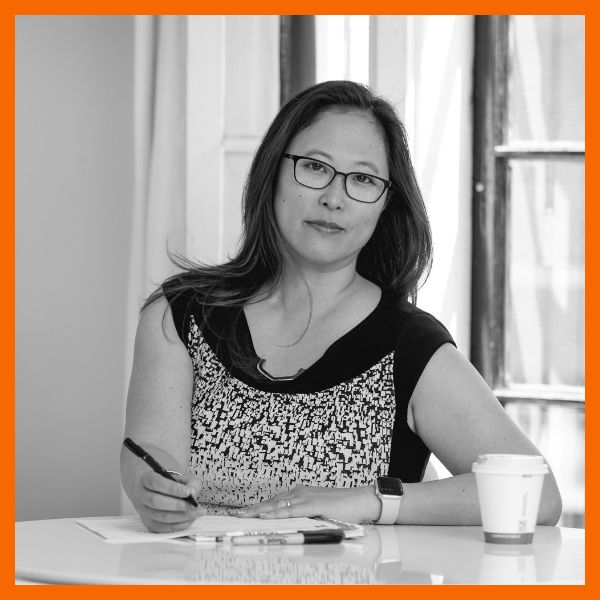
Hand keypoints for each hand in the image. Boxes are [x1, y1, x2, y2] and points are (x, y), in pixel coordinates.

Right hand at [133, 471, 205, 532]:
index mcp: (146, 479)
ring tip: (196, 513)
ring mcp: (143, 511)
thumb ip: (189, 483)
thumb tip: (193, 492)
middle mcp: (141, 495)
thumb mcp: (181, 478)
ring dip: (181, 517)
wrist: (157, 491)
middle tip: (194, 506)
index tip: (189, 492)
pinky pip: (163, 528)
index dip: (173, 488)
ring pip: (160, 517)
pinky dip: (178, 526)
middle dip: (178, 505)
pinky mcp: (149, 523)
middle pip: (156, 501)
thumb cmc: (170, 484)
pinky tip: (190, 519)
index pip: (157, 483)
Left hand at [233, 484, 380, 523]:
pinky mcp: (314, 504)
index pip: (274, 503)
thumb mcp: (319, 512)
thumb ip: (305, 516)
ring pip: (277, 506)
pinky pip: (291, 510)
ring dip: (259, 511)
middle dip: (252, 509)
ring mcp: (307, 498)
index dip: (258, 508)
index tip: (242, 513)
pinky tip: (266, 516)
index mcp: (301, 495)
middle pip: (271, 503)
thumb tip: (290, 526)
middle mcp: (301, 493)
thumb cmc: (343, 507)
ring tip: (243, 516)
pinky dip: (277, 513)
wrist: (362, 500)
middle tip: (234, 515)